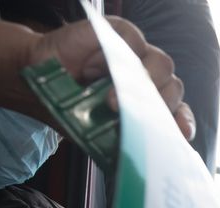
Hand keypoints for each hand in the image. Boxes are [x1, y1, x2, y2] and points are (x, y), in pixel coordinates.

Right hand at [0, 17, 195, 140]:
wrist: (37, 81)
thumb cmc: (71, 109)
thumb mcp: (95, 132)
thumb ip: (119, 139)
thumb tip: (135, 159)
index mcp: (150, 105)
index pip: (178, 113)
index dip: (182, 122)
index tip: (180, 134)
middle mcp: (150, 81)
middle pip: (173, 89)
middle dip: (162, 105)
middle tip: (138, 118)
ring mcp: (138, 57)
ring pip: (162, 64)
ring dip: (145, 83)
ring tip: (115, 101)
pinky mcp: (120, 35)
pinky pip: (133, 40)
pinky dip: (124, 54)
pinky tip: (104, 68)